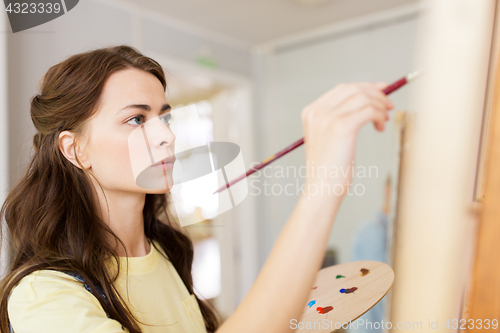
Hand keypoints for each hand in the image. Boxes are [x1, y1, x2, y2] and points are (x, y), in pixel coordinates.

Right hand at [300, 82, 393, 197]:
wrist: (322, 188)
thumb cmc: (330, 167)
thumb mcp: (329, 138)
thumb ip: (339, 118)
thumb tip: (368, 100)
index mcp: (311, 112)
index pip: (342, 89)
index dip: (365, 87)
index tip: (381, 91)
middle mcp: (317, 111)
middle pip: (353, 89)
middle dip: (375, 94)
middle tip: (389, 105)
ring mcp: (328, 118)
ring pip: (363, 98)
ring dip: (379, 106)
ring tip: (384, 120)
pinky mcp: (341, 127)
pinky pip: (369, 110)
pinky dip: (379, 115)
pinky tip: (380, 126)